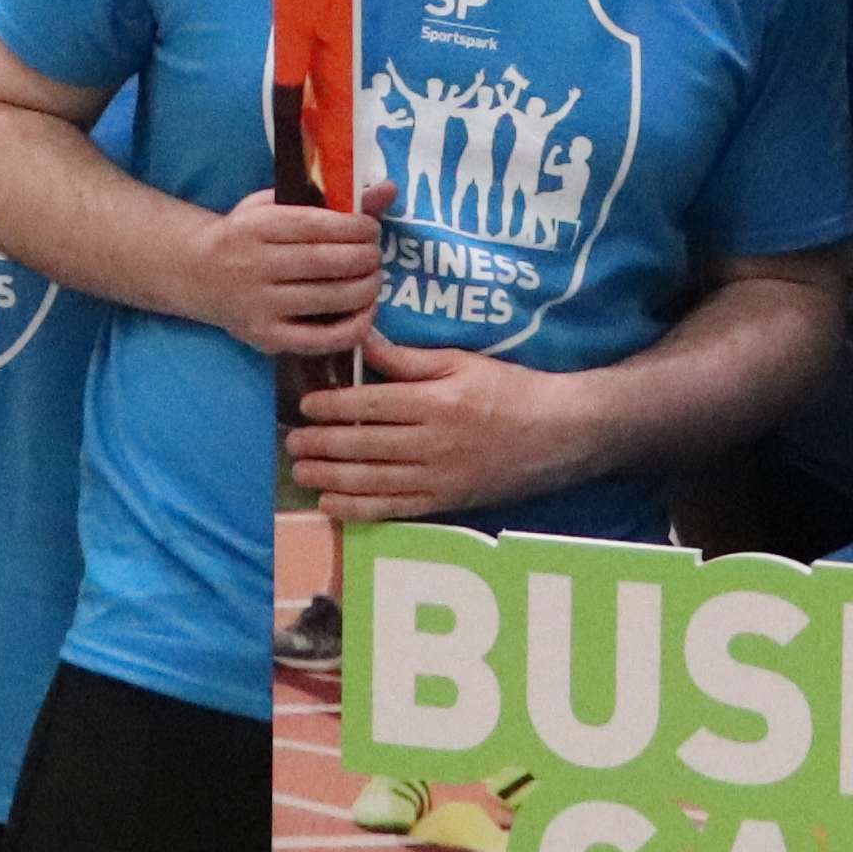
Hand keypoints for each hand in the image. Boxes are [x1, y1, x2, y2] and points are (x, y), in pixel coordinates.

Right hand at [194, 191, 384, 359]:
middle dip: (365, 258)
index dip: (355, 227)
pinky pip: (319, 340)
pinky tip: (366, 312)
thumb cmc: (246, 234)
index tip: (371, 228)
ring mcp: (259, 306)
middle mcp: (254, 266)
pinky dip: (353, 329)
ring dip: (365, 289)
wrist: (195, 273)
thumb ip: (331, 199)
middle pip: (326, 262)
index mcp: (256, 227)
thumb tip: (389, 188)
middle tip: (375, 255)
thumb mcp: (276, 206)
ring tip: (373, 279)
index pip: (316, 226)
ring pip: (328, 299)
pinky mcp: (265, 338)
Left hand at [289, 334, 599, 523]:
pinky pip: (394, 509)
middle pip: (364, 445)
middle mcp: (432, 443)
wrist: (560, 433)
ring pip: (372, 480)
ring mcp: (438, 477)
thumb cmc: (511, 389)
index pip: (371, 404)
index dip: (333, 406)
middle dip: (323, 444)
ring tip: (301, 471)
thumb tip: (365, 342)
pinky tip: (331, 504)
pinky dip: (358, 509)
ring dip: (331, 477)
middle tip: (292, 442)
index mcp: (436, 402)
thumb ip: (410, 358)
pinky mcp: (446, 501)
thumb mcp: (463, 361)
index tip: (306, 405)